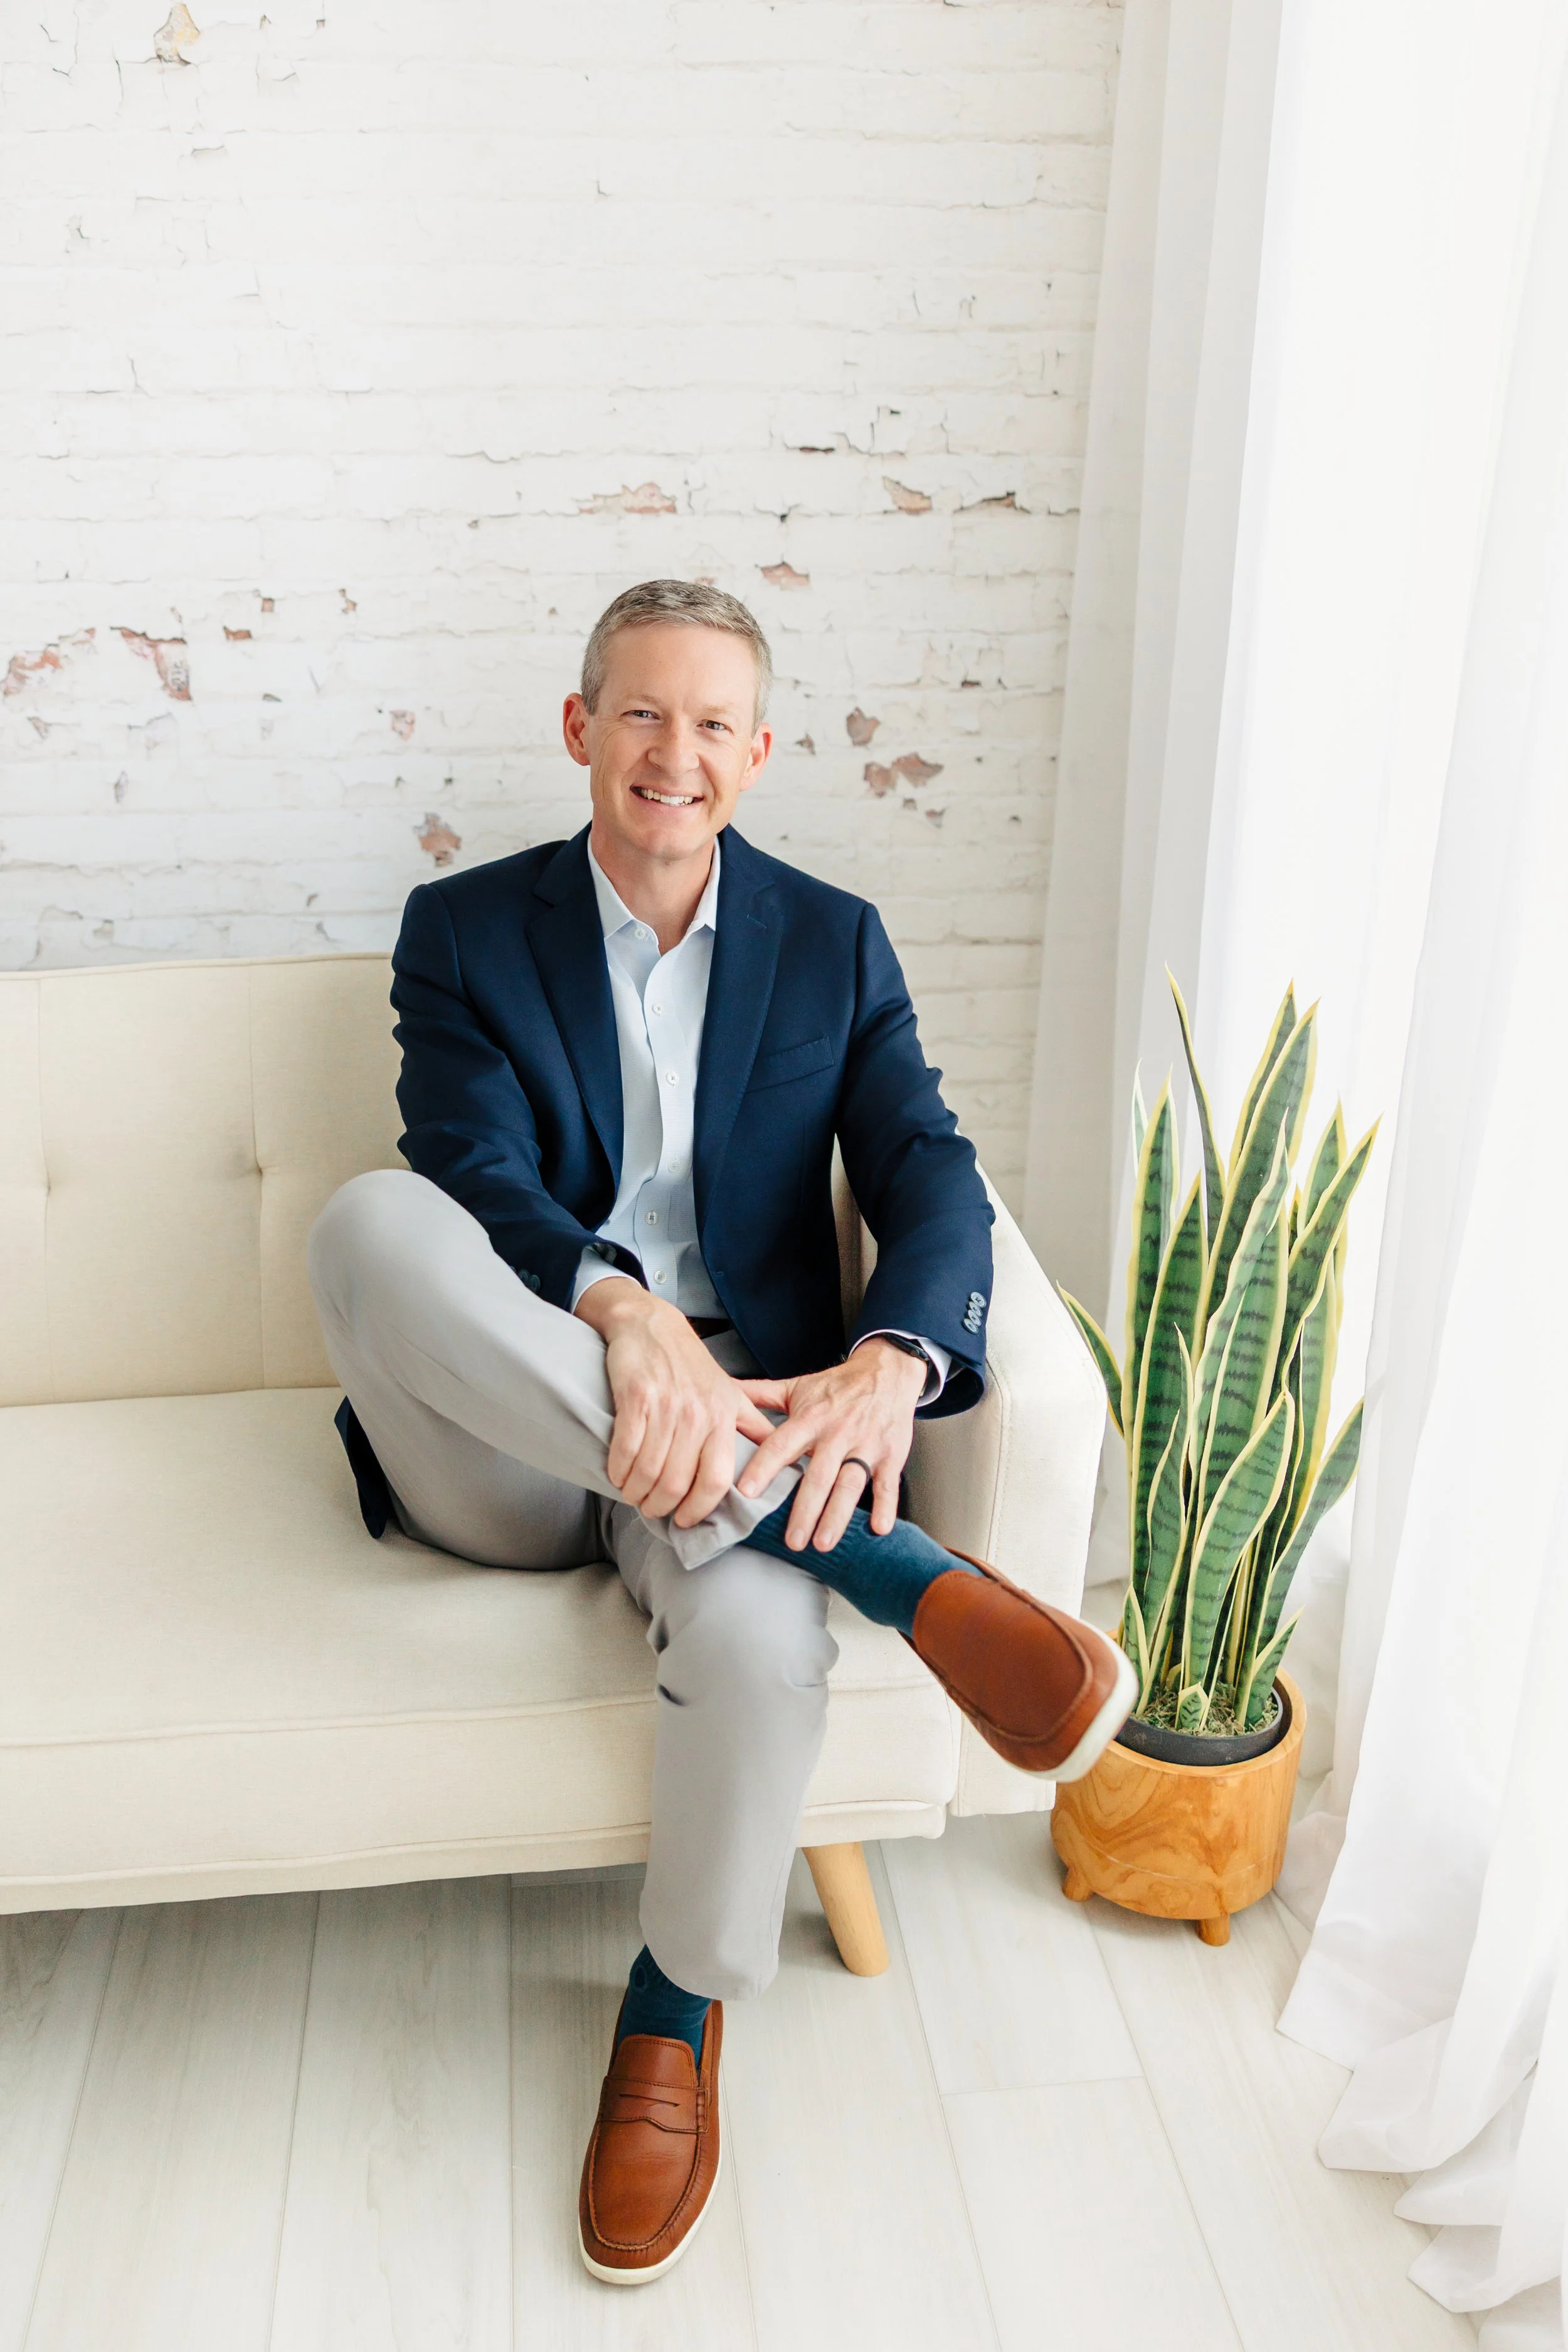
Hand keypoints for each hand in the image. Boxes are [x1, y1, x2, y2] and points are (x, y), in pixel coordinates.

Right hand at [574, 1278, 774, 1528]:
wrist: (652, 1326)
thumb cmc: (693, 1366)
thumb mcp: (733, 1394)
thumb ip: (754, 1430)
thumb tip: (787, 1462)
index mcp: (725, 1417)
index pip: (716, 1481)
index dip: (697, 1509)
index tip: (684, 1520)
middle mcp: (699, 1414)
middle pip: (676, 1482)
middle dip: (660, 1506)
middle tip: (651, 1508)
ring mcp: (666, 1405)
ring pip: (648, 1471)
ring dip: (635, 1491)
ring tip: (633, 1493)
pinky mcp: (636, 1397)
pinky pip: (625, 1450)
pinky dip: (617, 1470)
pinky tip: (617, 1474)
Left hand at [734, 1339, 928, 1551]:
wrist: (888, 1370)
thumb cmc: (838, 1385)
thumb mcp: (798, 1387)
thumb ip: (760, 1395)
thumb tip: (724, 1391)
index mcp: (810, 1418)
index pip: (782, 1445)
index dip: (763, 1467)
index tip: (746, 1492)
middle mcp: (837, 1432)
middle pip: (818, 1476)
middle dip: (804, 1510)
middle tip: (791, 1540)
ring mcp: (866, 1445)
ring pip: (850, 1484)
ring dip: (837, 1516)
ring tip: (823, 1542)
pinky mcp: (891, 1454)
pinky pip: (888, 1483)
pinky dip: (886, 1506)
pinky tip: (878, 1528)